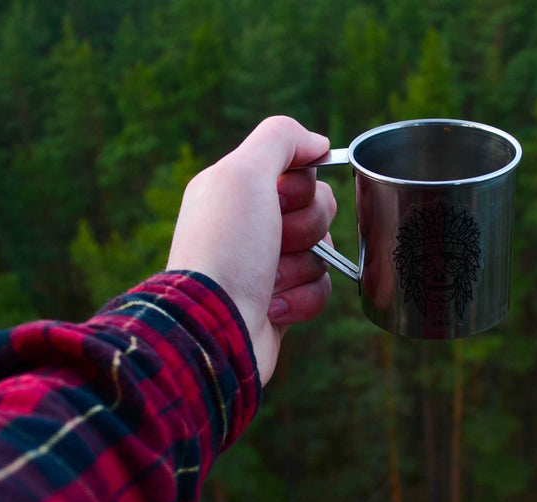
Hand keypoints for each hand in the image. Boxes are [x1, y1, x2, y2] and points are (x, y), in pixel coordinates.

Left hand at [166, 116, 335, 385]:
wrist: (215, 327)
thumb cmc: (225, 248)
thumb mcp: (243, 173)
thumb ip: (280, 138)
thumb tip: (318, 142)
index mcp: (235, 189)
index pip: (298, 168)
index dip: (300, 183)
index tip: (279, 197)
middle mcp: (249, 223)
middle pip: (318, 206)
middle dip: (306, 226)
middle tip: (276, 240)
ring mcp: (265, 265)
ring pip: (321, 250)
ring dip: (300, 266)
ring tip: (268, 281)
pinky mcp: (280, 302)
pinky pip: (320, 288)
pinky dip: (302, 298)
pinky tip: (272, 306)